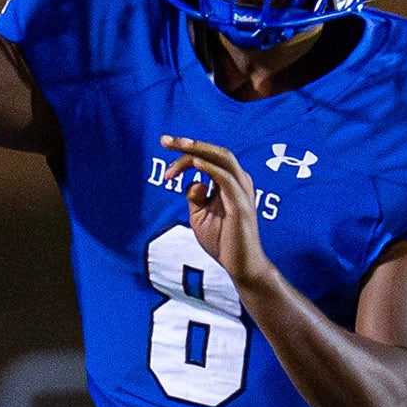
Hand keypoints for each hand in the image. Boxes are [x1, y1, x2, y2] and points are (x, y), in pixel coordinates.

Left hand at [157, 137, 275, 291]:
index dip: (185, 153)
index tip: (164, 156)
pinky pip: (226, 180)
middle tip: (166, 141)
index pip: (208, 158)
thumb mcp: (200, 216)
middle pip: (216, 152)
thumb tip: (192, 182)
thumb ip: (195, 197)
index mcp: (230, 183)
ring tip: (179, 145)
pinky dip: (211, 168)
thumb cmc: (223, 241)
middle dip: (190, 143)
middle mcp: (239, 183)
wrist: (241, 266)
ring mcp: (242, 193)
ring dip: (200, 150)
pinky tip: (195, 163)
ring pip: (223, 159)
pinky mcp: (241, 205)